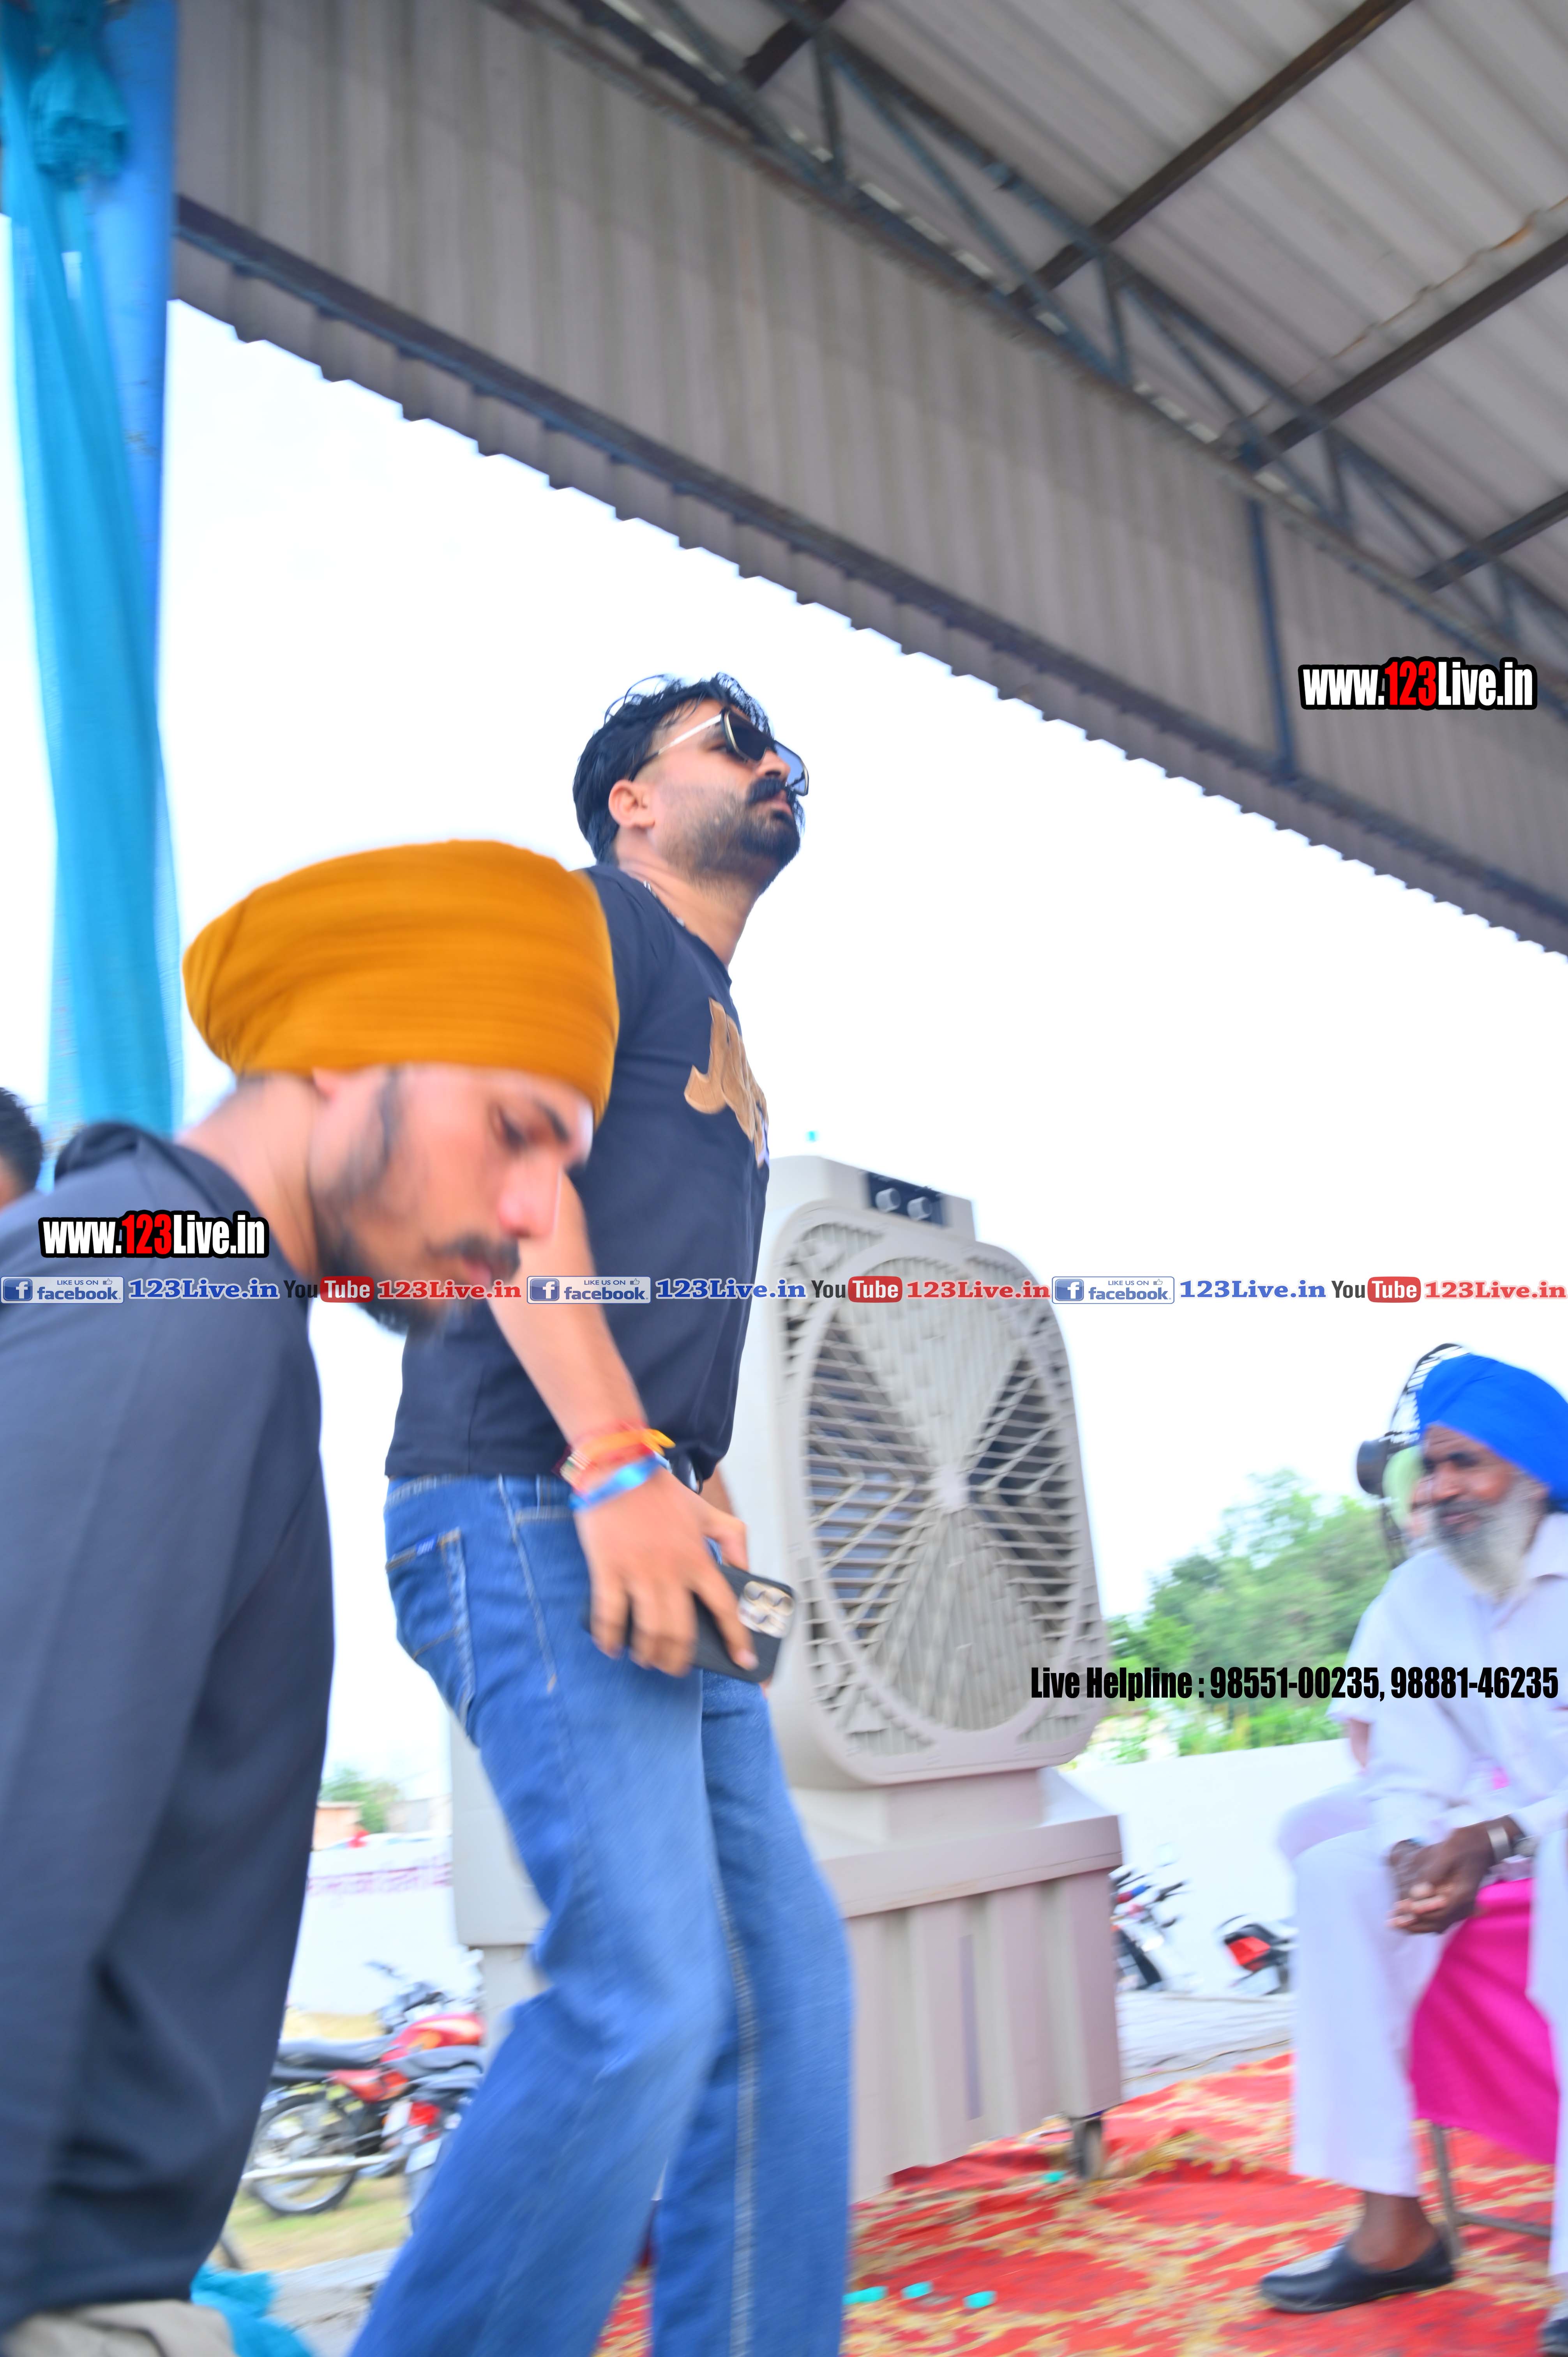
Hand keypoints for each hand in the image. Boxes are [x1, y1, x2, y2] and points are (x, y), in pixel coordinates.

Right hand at [577, 1466, 755, 1676]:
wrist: (617, 1467)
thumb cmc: (658, 1491)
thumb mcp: (705, 1511)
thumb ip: (732, 1538)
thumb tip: (745, 1569)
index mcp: (697, 1558)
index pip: (725, 1606)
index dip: (736, 1638)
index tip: (744, 1662)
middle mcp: (672, 1571)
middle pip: (681, 1631)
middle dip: (678, 1659)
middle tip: (674, 1667)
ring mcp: (639, 1572)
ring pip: (649, 1631)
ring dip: (648, 1654)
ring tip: (646, 1659)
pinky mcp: (608, 1569)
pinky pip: (610, 1614)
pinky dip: (610, 1637)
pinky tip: (610, 1646)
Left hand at [1387, 1824, 1499, 1933]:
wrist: (1483, 1843)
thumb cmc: (1465, 1844)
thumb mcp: (1447, 1854)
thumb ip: (1431, 1875)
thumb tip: (1415, 1895)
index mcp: (1462, 1895)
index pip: (1439, 1915)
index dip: (1418, 1914)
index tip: (1400, 1907)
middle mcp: (1464, 1905)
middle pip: (1437, 1924)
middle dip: (1413, 1924)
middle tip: (1391, 1921)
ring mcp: (1462, 1905)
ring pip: (1439, 1923)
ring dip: (1417, 1923)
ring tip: (1395, 1920)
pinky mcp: (1457, 1901)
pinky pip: (1441, 1916)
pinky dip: (1424, 1917)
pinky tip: (1409, 1912)